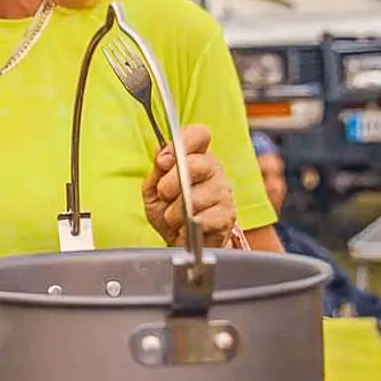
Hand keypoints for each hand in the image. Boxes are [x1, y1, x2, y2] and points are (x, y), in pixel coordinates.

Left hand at [141, 123, 235, 245]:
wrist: (182, 245)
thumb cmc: (170, 213)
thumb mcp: (153, 189)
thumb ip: (157, 169)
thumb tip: (162, 153)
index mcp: (196, 157)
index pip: (198, 134)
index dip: (181, 143)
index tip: (164, 160)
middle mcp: (213, 170)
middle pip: (195, 164)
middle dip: (170, 184)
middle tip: (164, 195)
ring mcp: (223, 192)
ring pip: (195, 196)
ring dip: (175, 212)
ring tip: (174, 217)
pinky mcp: (227, 216)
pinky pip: (201, 219)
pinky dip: (186, 227)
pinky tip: (186, 227)